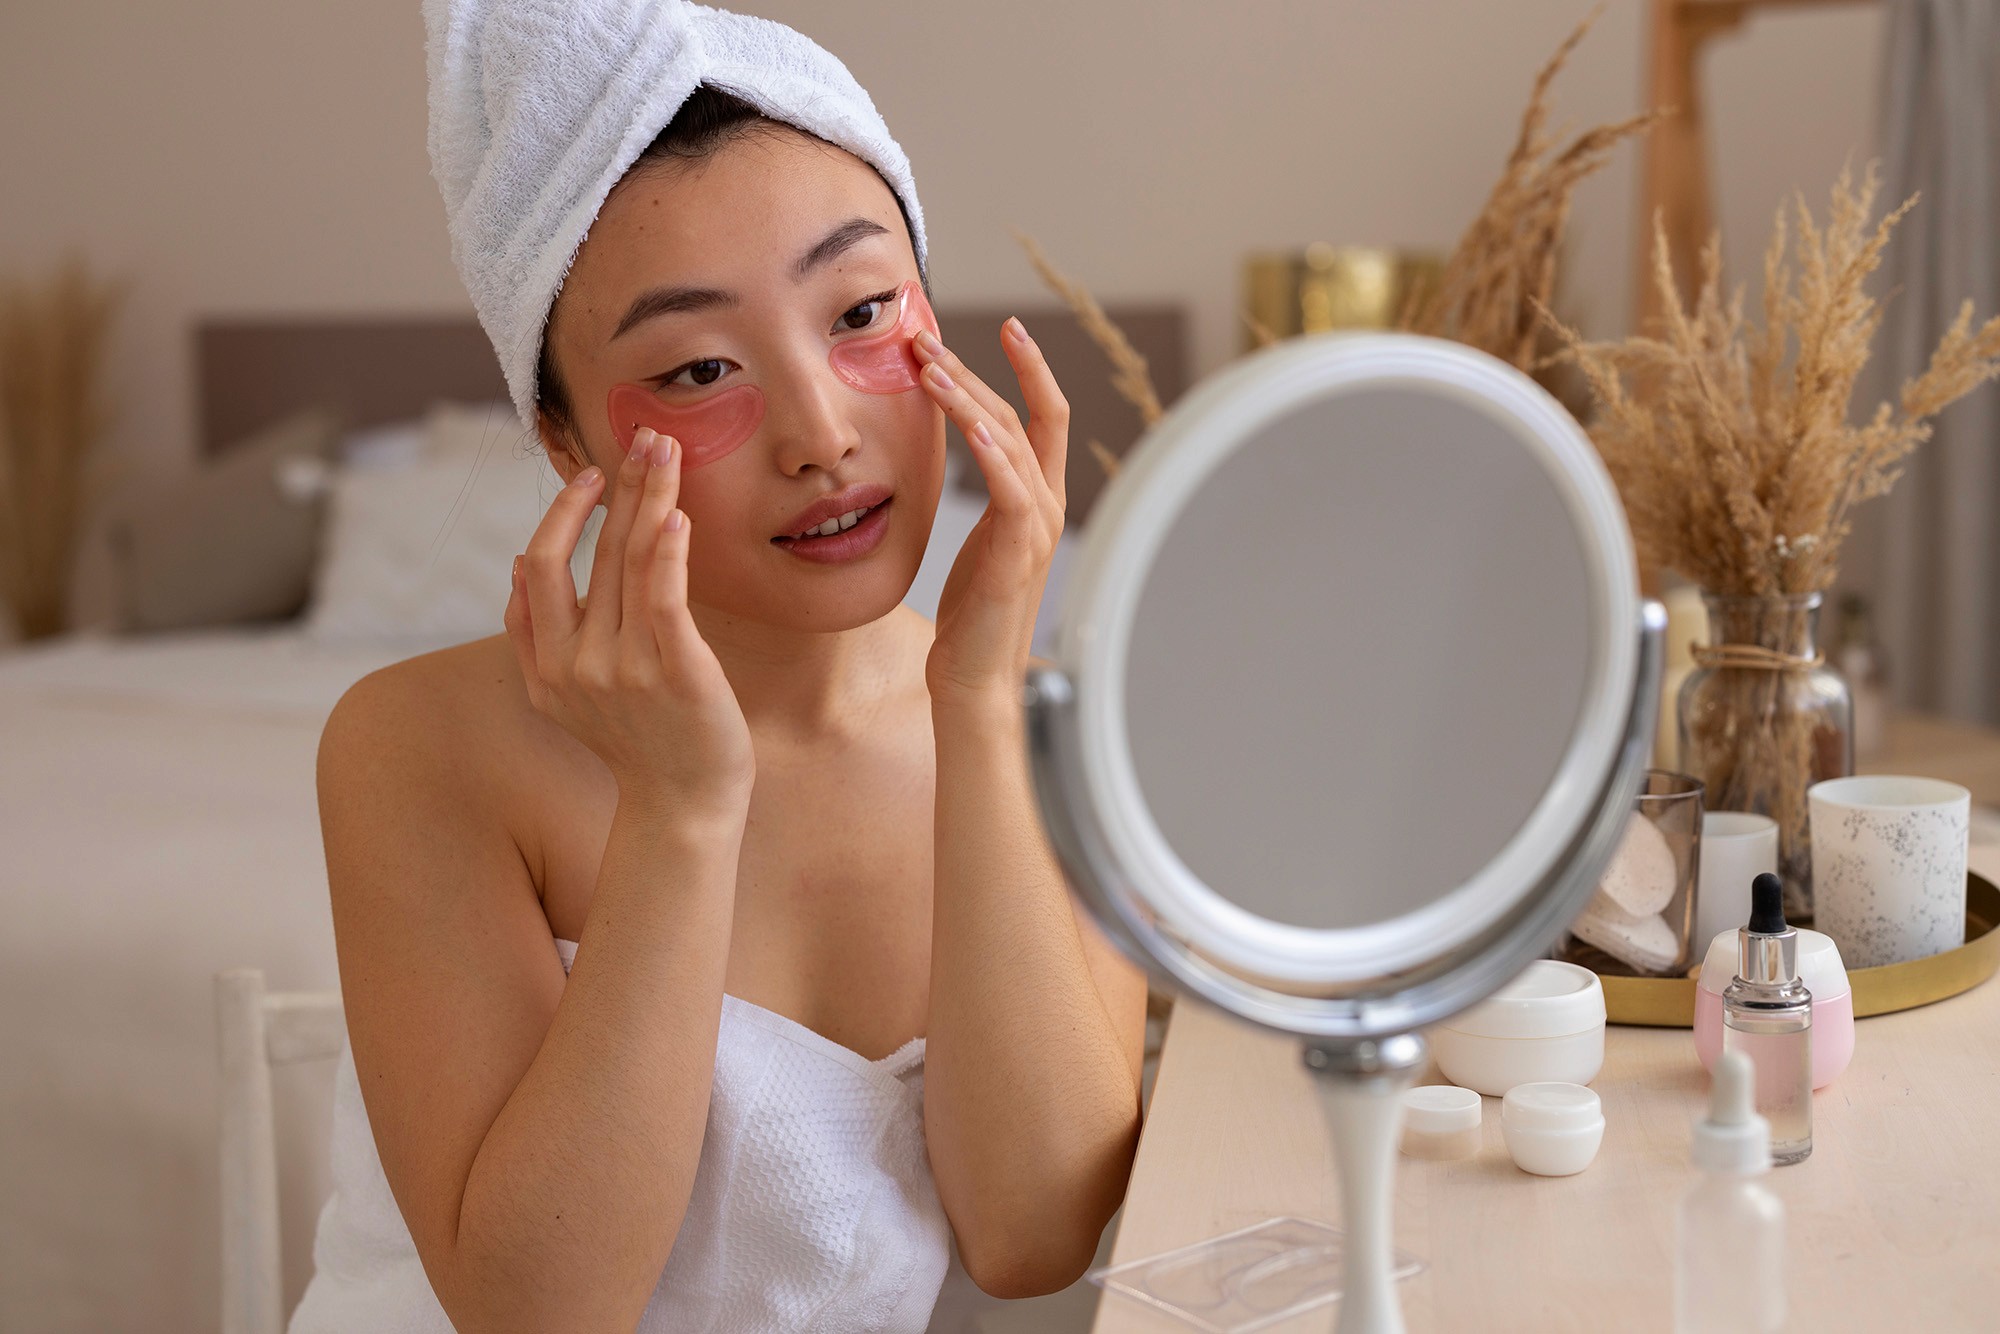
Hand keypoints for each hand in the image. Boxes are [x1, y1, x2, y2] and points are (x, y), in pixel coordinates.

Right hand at [503, 428, 754, 814]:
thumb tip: (517, 562)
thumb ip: (532, 634)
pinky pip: (664, 599)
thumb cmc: (639, 744)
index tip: (593, 476)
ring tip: (667, 452)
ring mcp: (624, 670)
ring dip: (650, 498)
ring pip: (630, 563)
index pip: (540, 566)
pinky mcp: (675, 674)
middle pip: (592, 552)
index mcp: (545, 665)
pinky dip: (668, 552)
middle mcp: (576, 664)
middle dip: (620, 486)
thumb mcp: (565, 696)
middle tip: (646, 435)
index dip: (562, 514)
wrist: (683, 807)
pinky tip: (677, 515)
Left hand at [914, 317, 1067, 701]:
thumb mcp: (980, 539)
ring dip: (966, 399)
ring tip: (925, 367)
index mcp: (1038, 498)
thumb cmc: (973, 613)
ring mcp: (1037, 529)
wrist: (974, 677)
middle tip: (926, 339)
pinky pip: (1011, 489)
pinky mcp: (1018, 555)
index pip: (1043, 416)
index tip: (1008, 325)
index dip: (1031, 367)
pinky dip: (990, 451)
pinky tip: (963, 423)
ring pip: (1010, 442)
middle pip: (1020, 416)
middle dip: (973, 370)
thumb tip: (962, 448)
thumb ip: (987, 494)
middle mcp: (1046, 505)